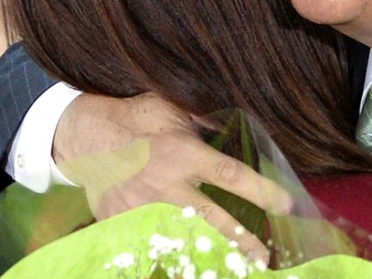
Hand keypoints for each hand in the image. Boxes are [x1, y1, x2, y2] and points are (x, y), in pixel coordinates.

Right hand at [52, 93, 291, 264]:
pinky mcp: (122, 223)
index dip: (261, 190)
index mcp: (183, 153)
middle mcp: (166, 185)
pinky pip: (149, 245)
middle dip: (240, 241)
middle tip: (262, 258)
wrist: (85, 136)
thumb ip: (202, 122)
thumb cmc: (135, 118)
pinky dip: (167, 258)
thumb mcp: (171, 109)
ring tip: (230, 270)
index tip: (286, 204)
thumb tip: (233, 128)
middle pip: (211, 219)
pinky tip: (183, 268)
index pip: (230, 175)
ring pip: (182, 239)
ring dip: (207, 256)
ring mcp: (142, 208)